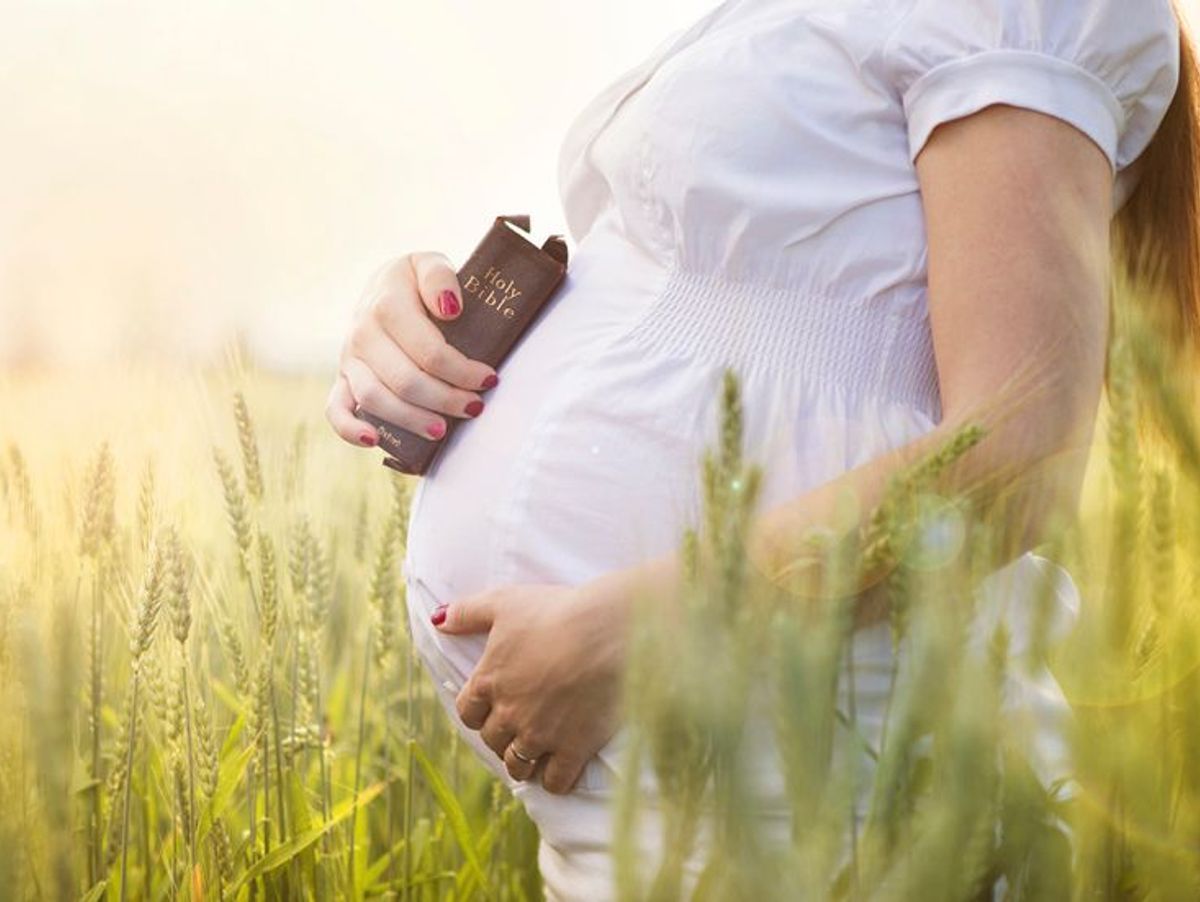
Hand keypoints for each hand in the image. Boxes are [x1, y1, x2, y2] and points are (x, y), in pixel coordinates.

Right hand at [325, 252, 499, 447]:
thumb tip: (450, 309)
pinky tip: (374, 441)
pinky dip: (349, 429)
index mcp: (386, 305)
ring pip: (375, 399)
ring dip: (411, 419)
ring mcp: (349, 359)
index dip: (462, 371)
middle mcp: (362, 333)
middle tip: (474, 407)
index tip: (488, 379)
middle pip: (405, 380)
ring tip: (442, 430)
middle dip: (445, 399)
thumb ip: (440, 277)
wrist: (383, 287)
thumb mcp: (429, 263)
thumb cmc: (416, 282)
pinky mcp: (342, 378)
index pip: (429, 351)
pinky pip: (335, 409)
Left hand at [431, 577, 637, 794]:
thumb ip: (467, 612)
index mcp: (490, 681)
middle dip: (500, 737)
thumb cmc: (556, 611)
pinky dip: (554, 780)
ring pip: (519, 765)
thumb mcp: (505, 602)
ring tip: (533, 756)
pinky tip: (561, 771)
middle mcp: (509, 714)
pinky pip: (555, 780)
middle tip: (515, 731)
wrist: (608, 631)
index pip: (467, 712)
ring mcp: (541, 735)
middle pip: (492, 741)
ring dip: (522, 763)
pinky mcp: (574, 748)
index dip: (477, 712)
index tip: (489, 709)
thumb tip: (438, 620)